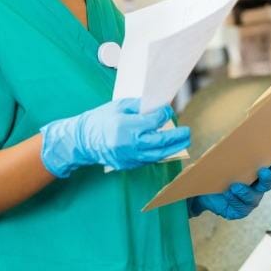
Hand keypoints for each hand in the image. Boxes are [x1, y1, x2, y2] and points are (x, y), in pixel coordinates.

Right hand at [39, 98, 189, 177]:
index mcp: (127, 127)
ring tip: (184, 142)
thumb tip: (159, 107)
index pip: (154, 121)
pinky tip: (168, 149)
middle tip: (187, 132)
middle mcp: (130, 144)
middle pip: (161, 141)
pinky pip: (149, 160)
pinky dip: (160, 154)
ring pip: (158, 154)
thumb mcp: (119, 106)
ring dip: (173, 148)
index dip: (164, 115)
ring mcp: (130, 156)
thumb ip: (140, 106)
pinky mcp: (128, 164)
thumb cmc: (100, 120)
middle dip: (177, 137)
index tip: (168, 111)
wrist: (82, 141)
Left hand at [188, 155, 270, 219]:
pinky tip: (227, 195)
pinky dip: (234, 201)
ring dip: (245, 192)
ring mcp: (250, 200)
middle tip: (262, 170)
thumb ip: (226, 149)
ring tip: (234, 187)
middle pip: (267, 184)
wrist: (201, 191)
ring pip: (253, 198)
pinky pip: (241, 208)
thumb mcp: (219, 158)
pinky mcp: (240, 211)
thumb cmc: (215, 172)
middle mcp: (256, 187)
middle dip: (267, 178)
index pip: (270, 166)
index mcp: (255, 172)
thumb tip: (228, 139)